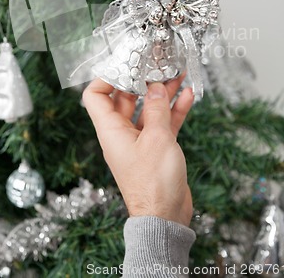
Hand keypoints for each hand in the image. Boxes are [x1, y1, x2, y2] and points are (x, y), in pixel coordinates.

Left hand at [83, 75, 193, 225]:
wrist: (166, 217)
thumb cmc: (154, 183)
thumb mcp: (157, 138)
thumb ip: (157, 109)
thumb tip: (155, 86)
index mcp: (111, 130)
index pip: (96, 96)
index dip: (106, 78)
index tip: (125, 65)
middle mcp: (122, 134)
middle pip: (126, 98)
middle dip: (141, 81)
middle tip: (156, 65)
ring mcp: (139, 141)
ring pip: (148, 109)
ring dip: (162, 93)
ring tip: (177, 74)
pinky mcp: (156, 148)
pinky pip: (163, 123)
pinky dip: (174, 110)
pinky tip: (187, 96)